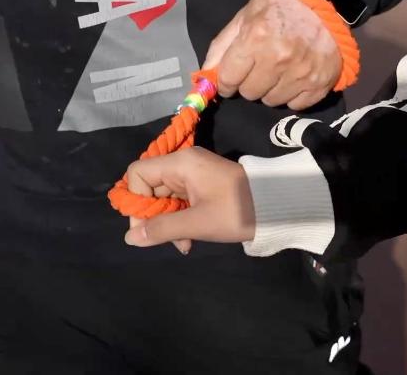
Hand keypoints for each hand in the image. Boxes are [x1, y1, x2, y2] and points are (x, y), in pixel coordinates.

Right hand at [123, 147, 254, 253]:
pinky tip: (188, 240)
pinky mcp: (203, 186)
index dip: (135, 200)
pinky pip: (180, 201)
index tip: (145, 226)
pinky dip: (180, 220)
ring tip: (183, 244)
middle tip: (164, 240)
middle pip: (150, 187)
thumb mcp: (197, 223)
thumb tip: (130, 237)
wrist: (276, 207)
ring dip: (168, 222)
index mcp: (181, 163)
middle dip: (154, 217)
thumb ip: (161, 229)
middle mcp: (184, 164)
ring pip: (165, 198)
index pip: (138, 173)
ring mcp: (194, 174)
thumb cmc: (236, 211)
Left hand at [204, 0, 340, 109]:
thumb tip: (206, 74)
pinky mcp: (319, 83)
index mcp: (255, 38)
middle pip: (249, 93)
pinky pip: (295, 105)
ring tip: (278, 71)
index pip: (228, 78)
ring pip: (272, 101)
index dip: (225, 81)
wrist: (326, 2)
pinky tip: (294, 77)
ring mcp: (301, 73)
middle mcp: (278, 58)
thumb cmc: (280, 7)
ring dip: (270, 90)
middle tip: (258, 68)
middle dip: (248, 83)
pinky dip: (292, 95)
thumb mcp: (246, 15)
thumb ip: (223, 44)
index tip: (230, 79)